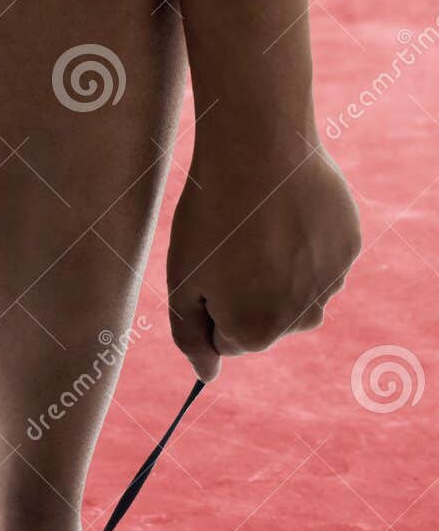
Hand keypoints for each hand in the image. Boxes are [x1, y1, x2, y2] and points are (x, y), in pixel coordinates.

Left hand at [167, 140, 360, 380]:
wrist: (260, 153)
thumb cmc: (209, 222)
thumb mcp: (182, 285)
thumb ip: (191, 339)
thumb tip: (206, 377)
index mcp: (255, 334)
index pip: (225, 341)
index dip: (209, 306)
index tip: (207, 270)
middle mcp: (302, 320)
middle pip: (262, 322)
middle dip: (243, 295)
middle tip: (231, 248)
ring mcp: (331, 285)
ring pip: (292, 294)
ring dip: (274, 272)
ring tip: (259, 231)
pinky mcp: (349, 250)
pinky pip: (318, 263)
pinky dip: (301, 247)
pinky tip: (288, 217)